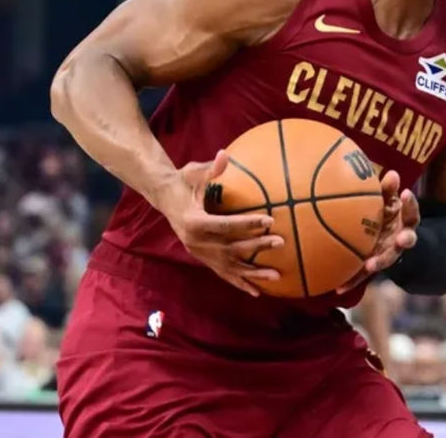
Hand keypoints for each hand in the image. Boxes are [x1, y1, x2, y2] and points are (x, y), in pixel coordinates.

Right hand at [159, 150, 282, 296]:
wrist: (164, 198)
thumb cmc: (183, 181)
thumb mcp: (194, 172)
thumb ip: (211, 168)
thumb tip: (225, 154)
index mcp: (194, 222)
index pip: (226, 225)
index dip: (248, 223)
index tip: (270, 220)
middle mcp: (196, 242)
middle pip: (231, 247)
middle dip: (257, 246)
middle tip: (281, 241)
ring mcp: (200, 253)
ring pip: (230, 266)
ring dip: (254, 272)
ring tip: (277, 276)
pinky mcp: (203, 259)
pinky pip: (224, 273)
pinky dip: (240, 283)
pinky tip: (257, 292)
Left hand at [338, 171, 419, 292]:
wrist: (387, 237)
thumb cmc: (386, 212)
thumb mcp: (389, 200)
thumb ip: (389, 190)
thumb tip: (392, 173)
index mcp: (406, 220)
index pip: (413, 211)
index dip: (411, 203)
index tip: (406, 193)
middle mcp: (401, 238)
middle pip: (407, 239)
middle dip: (406, 239)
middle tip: (403, 238)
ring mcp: (389, 253)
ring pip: (387, 259)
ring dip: (380, 262)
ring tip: (370, 265)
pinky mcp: (374, 265)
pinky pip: (363, 274)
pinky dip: (352, 281)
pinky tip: (339, 287)